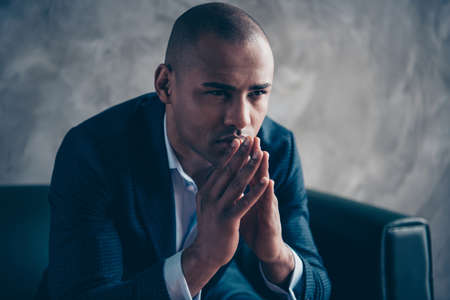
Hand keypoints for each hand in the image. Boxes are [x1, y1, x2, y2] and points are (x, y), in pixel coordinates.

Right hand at [182, 136, 269, 295]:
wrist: (206, 253)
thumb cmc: (211, 227)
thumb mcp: (209, 205)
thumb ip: (214, 189)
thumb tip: (219, 173)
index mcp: (206, 191)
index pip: (221, 168)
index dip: (232, 154)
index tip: (240, 140)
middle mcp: (210, 196)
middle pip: (228, 171)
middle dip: (241, 154)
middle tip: (251, 139)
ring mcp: (218, 208)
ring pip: (237, 183)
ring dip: (250, 167)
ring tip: (261, 154)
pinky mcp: (228, 220)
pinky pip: (244, 202)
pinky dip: (256, 190)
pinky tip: (266, 180)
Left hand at [240, 138, 293, 283]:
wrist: (267, 248)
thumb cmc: (254, 226)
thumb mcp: (243, 207)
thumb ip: (238, 194)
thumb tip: (225, 182)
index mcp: (253, 194)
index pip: (247, 173)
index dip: (243, 158)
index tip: (238, 141)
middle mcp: (262, 197)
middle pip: (258, 173)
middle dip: (255, 156)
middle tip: (253, 138)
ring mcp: (268, 207)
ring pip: (266, 185)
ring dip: (265, 169)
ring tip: (263, 153)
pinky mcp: (270, 219)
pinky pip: (268, 206)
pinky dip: (268, 194)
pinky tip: (269, 183)